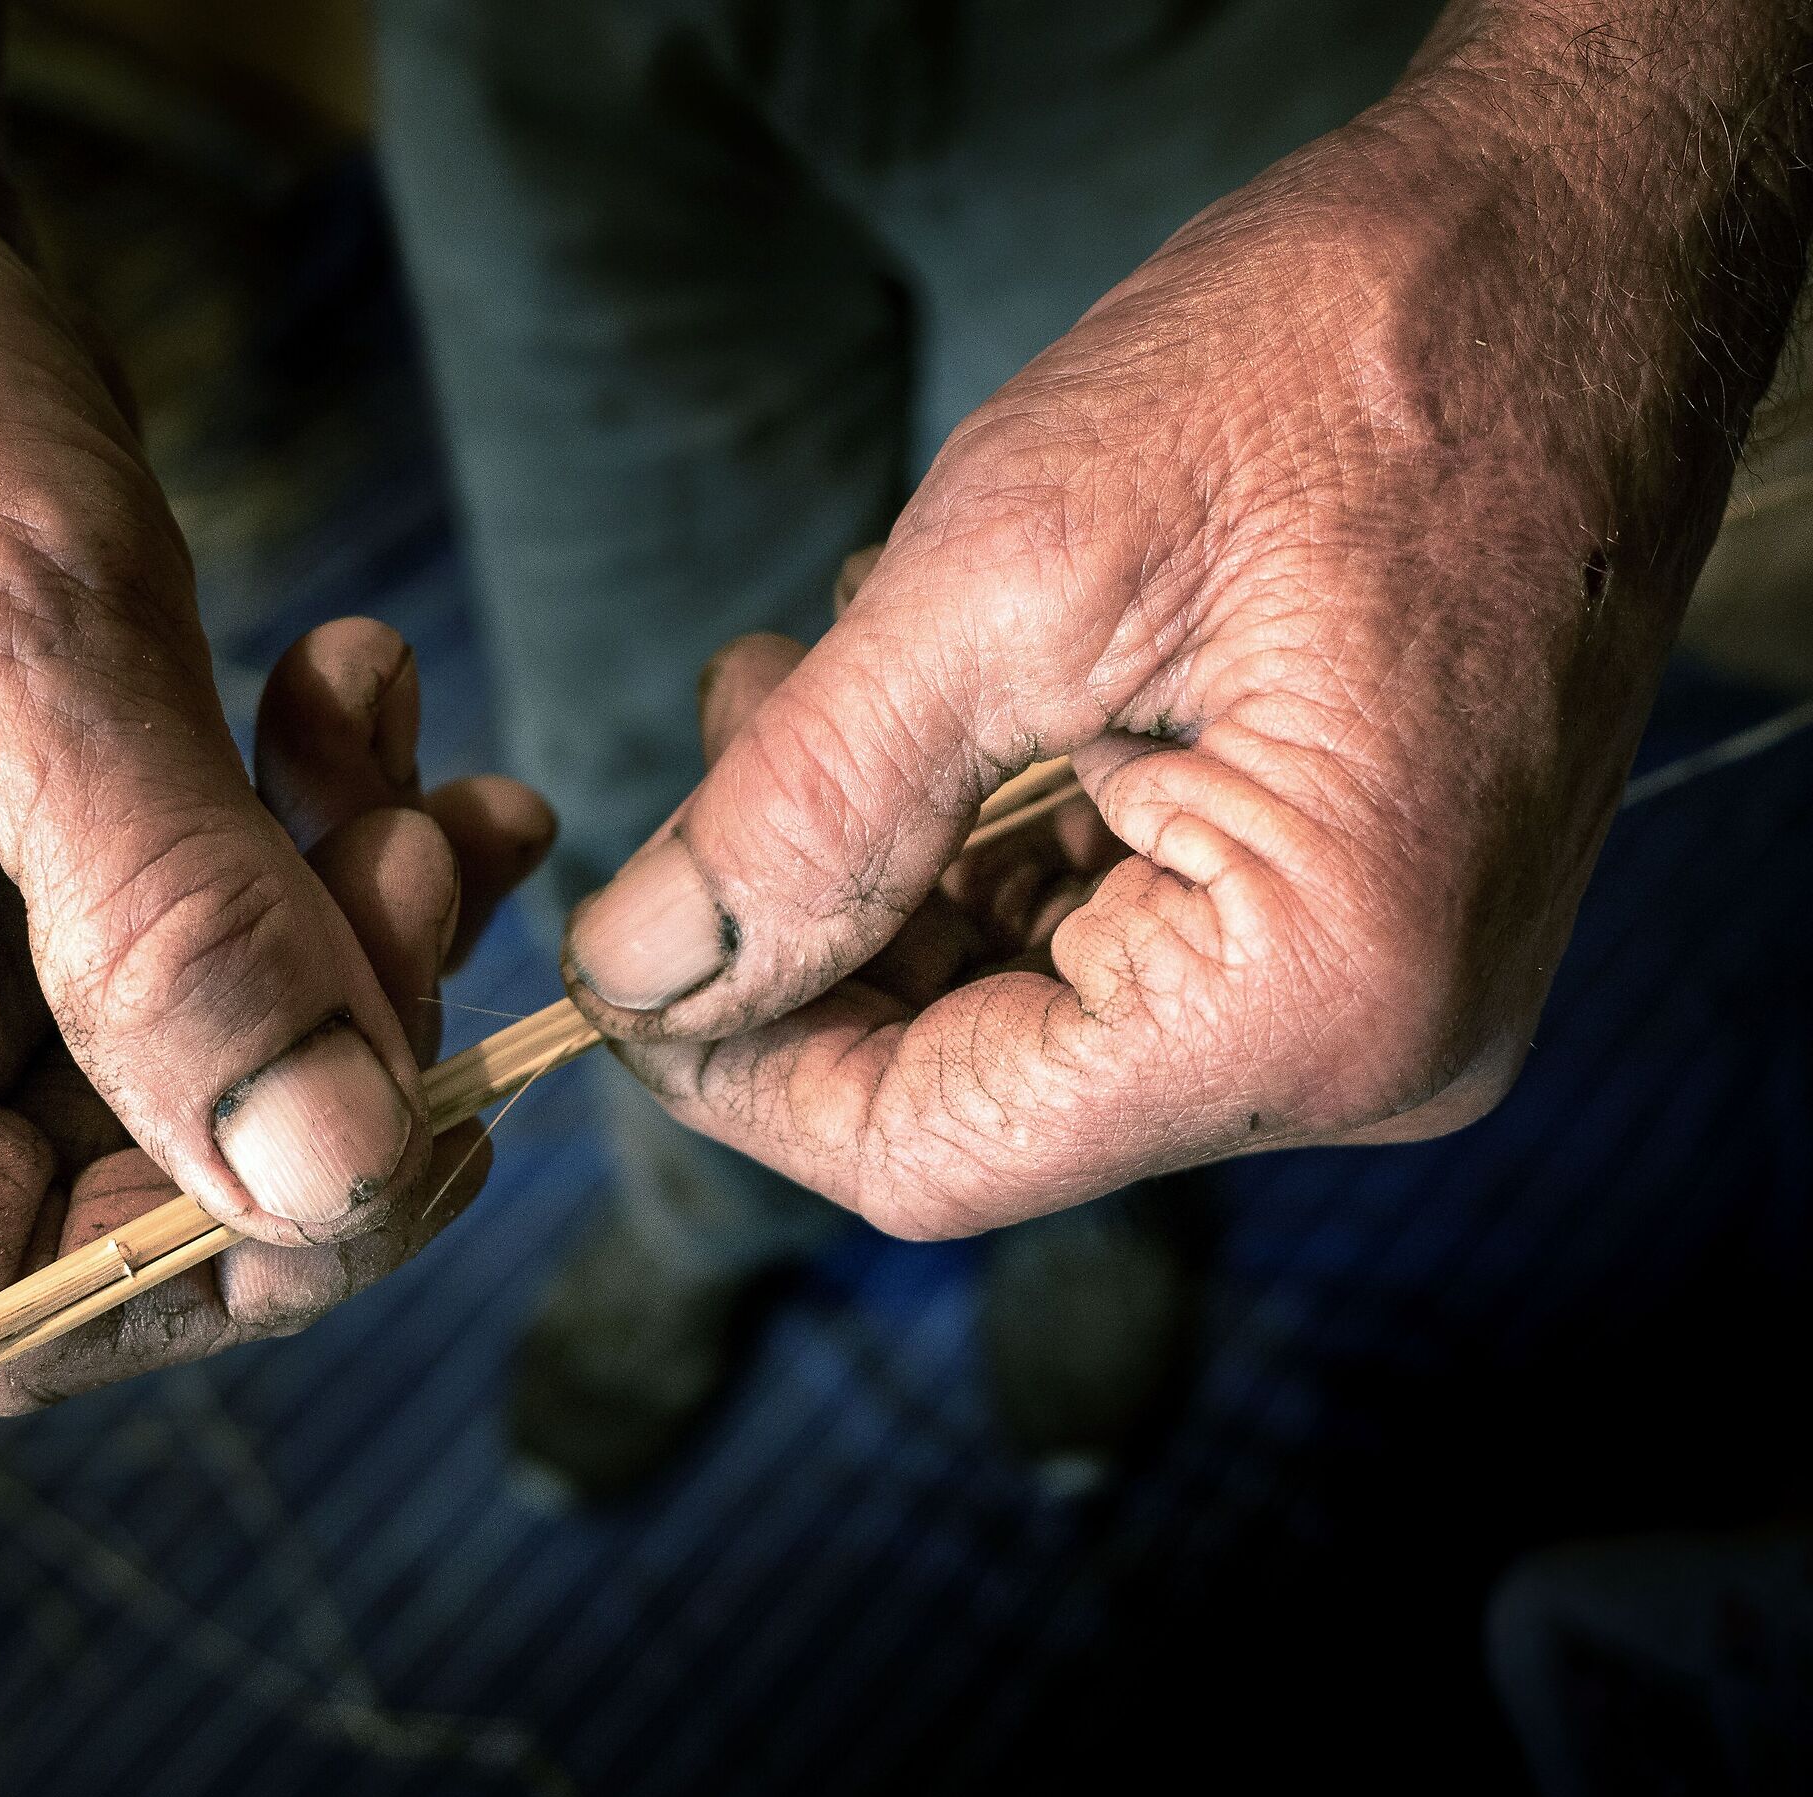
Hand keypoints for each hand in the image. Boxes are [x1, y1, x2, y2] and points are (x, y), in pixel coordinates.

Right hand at [0, 149, 549, 1404]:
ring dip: (344, 926)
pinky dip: (318, 844)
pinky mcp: (7, 868)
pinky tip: (377, 719)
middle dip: (324, 1043)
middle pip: (122, 1186)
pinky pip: (204, 931)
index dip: (227, 1253)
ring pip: (196, 1054)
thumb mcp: (21, 642)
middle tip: (426, 866)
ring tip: (411, 763)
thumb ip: (174, 933)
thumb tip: (328, 1181)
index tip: (415, 1127)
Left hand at [563, 30, 1808, 1237]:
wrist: (1581, 243)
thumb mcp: (1017, 571)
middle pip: (977, 1082)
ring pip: (1029, 1007)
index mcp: (1313, 998)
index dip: (740, 1069)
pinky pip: (1116, 936)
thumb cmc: (1352, 356)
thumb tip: (647, 965)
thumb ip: (811, 804)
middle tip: (733, 724)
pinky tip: (944, 686)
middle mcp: (1370, 1045)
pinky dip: (992, 832)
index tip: (623, 955)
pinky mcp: (1358, 908)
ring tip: (818, 665)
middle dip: (812, 927)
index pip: (935, 1144)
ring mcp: (1375, 984)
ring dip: (890, 860)